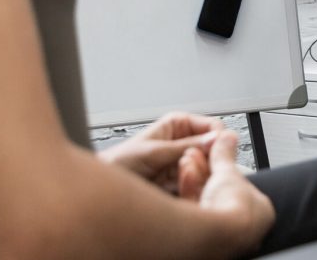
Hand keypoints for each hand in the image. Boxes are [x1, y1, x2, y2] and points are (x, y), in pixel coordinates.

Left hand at [100, 112, 222, 191]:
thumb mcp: (154, 152)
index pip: (213, 127)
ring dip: (197, 177)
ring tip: (179, 181)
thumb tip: (217, 139)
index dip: (217, 140)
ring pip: (206, 170)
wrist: (99, 191)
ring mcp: (182, 164)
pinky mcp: (180, 185)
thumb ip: (187, 146)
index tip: (215, 152)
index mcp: (178, 125)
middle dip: (205, 161)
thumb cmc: (117, 163)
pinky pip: (196, 186)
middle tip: (192, 168)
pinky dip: (191, 190)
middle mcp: (183, 143)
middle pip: (212, 151)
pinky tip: (179, 190)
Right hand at [178, 131, 275, 249]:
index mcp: (261, 214)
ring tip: (189, 157)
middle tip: (199, 152)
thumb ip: (226, 155)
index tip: (217, 153)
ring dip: (197, 175)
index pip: (242, 187)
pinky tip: (186, 169)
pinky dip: (190, 188)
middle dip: (208, 169)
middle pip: (221, 193)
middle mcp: (242, 228)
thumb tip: (227, 138)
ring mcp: (221, 233)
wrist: (215, 235)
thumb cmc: (234, 211)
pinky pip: (194, 210)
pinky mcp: (200, 237)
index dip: (227, 168)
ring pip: (206, 200)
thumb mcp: (229, 172)